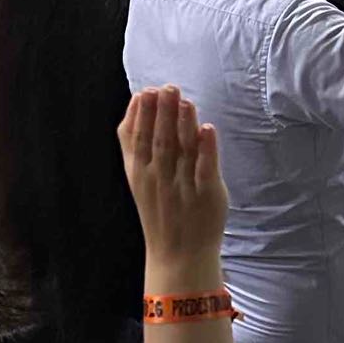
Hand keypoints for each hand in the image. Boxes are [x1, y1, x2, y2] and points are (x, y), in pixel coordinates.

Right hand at [119, 86, 225, 289]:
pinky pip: (205, 169)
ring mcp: (182, 187)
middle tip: (167, 87)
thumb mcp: (139, 179)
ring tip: (184, 100)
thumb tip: (139, 107)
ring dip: (182, 124)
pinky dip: (207, 149)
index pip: (135, 139)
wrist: (179, 255)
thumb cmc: (161, 210)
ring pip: (181, 151)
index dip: (140, 115)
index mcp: (139, 174)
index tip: (145, 92)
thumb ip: (137, 146)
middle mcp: (158, 179)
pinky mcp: (207, 195)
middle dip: (162, 112)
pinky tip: (207, 128)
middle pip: (159, 140)